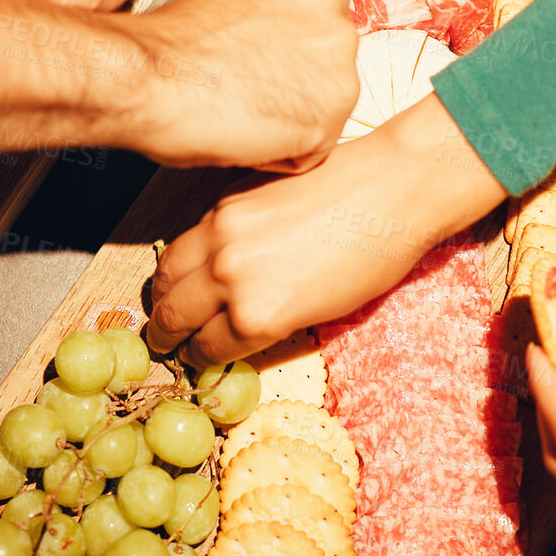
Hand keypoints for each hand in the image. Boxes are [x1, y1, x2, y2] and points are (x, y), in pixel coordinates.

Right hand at [114, 0, 357, 171]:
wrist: (147, 79)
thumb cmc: (167, 48)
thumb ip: (268, 12)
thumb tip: (277, 42)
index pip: (313, 17)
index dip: (280, 47)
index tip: (252, 57)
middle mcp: (328, 0)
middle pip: (326, 56)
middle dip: (295, 78)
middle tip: (245, 86)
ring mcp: (338, 54)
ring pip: (325, 101)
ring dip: (291, 115)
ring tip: (243, 108)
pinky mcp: (334, 107)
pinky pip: (315, 146)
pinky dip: (284, 152)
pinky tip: (247, 132)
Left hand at [146, 95, 508, 363]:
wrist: (391, 194)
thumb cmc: (350, 190)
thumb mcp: (271, 199)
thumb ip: (240, 229)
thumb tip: (226, 264)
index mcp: (219, 215)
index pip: (170, 262)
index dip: (167, 290)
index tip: (172, 304)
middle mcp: (217, 246)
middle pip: (167, 298)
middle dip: (163, 325)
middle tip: (166, 341)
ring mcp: (235, 282)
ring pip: (184, 328)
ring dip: (183, 348)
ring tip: (188, 358)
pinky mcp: (262, 316)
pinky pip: (222, 348)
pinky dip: (215, 360)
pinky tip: (219, 365)